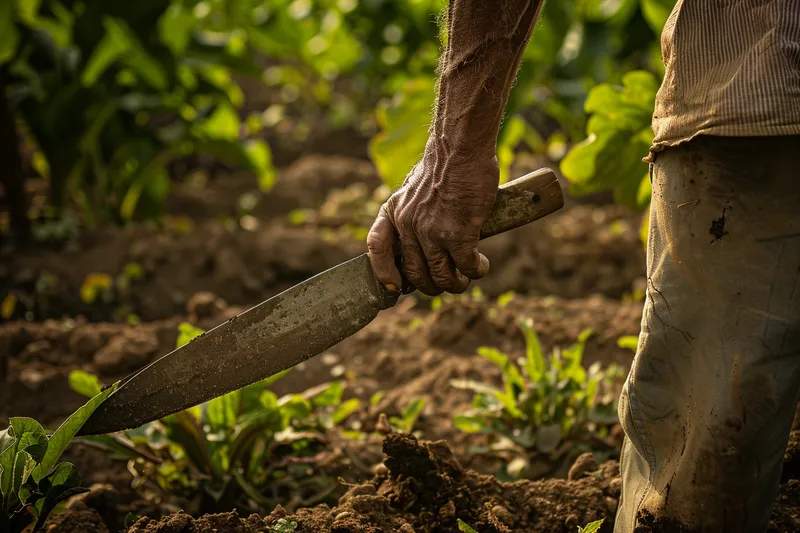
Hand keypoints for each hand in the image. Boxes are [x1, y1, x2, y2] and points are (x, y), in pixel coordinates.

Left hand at [367, 146, 497, 295]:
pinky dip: (474, 271)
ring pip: (441, 276)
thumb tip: (422, 243)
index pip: (377, 248)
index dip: (384, 273)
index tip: (395, 288)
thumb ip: (412, 215)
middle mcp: (408, 225)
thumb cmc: (442, 166)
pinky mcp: (458, 234)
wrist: (459, 148)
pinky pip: (465, 266)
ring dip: (455, 284)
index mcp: (394, 212)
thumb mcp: (413, 190)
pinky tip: (480, 265)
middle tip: (445, 283)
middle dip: (431, 286)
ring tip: (465, 280)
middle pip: (415, 273)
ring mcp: (432, 232)